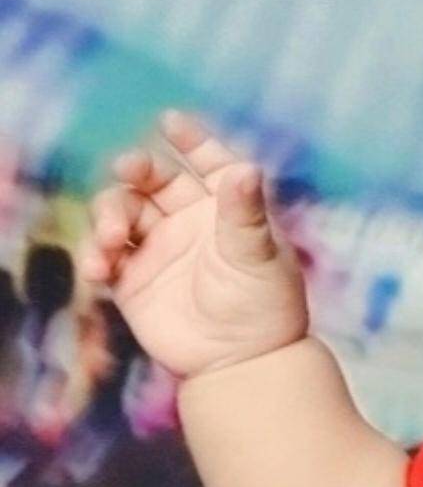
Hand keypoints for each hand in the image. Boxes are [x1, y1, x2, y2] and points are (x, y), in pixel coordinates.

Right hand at [79, 110, 308, 380]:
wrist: (243, 364)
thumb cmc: (263, 308)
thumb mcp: (258, 256)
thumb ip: (246, 212)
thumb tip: (246, 167)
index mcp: (226, 209)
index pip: (208, 163)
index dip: (192, 141)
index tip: (170, 122)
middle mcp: (190, 222)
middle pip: (152, 179)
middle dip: (136, 168)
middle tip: (128, 169)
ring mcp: (158, 248)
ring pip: (121, 210)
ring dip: (108, 215)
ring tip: (113, 239)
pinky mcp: (133, 279)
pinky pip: (105, 254)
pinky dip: (96, 254)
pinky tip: (100, 267)